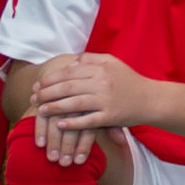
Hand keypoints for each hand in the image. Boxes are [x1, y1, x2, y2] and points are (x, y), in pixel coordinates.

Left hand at [28, 52, 152, 139]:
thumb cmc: (130, 81)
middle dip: (47, 93)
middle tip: (33, 98)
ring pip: (74, 104)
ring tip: (40, 111)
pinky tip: (59, 124)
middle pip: (68, 87)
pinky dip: (72, 123)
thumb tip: (72, 63)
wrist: (152, 100)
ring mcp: (106, 100)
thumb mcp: (113, 63)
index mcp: (101, 69)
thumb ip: (92, 59)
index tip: (37, 85)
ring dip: (54, 107)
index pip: (69, 73)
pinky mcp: (110, 117)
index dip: (50, 79)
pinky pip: (87, 121)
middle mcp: (102, 83)